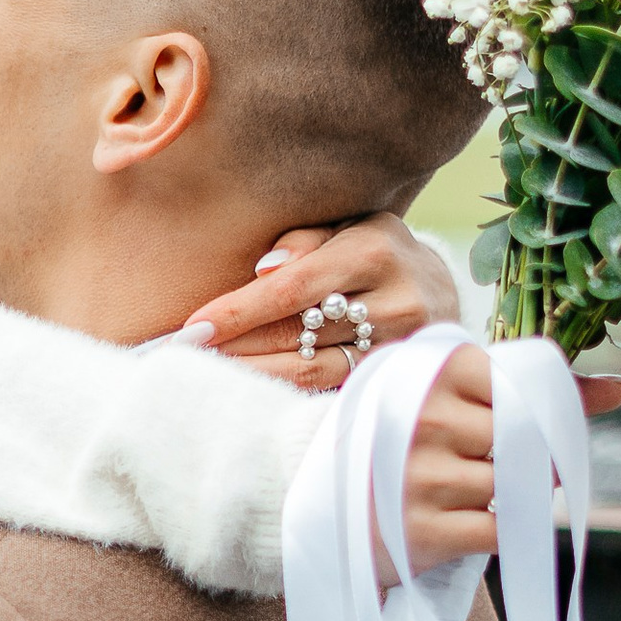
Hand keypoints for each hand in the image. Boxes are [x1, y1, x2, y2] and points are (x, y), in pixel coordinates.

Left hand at [178, 215, 459, 388]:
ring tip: (205, 378)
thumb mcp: (347, 227)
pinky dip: (284, 393)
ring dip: (252, 377)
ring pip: (312, 373)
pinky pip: (330, 393)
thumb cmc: (373, 251)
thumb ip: (303, 240)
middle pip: (296, 335)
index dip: (238, 311)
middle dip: (233, 349)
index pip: (291, 288)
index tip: (191, 329)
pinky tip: (248, 393)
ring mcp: (397, 349)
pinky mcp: (392, 382)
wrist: (440, 292)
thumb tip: (263, 270)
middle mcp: (393, 303)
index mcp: (373, 252)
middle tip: (180, 359)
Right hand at [381, 348, 620, 586]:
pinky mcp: (426, 532)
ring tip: (479, 490)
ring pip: (518, 485)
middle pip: (525, 436)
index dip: (533, 408)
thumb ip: (530, 388)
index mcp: (428, 371)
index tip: (522, 421)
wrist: (321, 505)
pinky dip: (504, 528)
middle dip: (533, 456)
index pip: (517, 384)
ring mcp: (422, 477)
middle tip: (507, 462)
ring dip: (518, 494)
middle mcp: (424, 419)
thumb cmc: (400, 441)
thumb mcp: (449, 395)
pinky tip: (472, 518)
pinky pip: (502, 530)